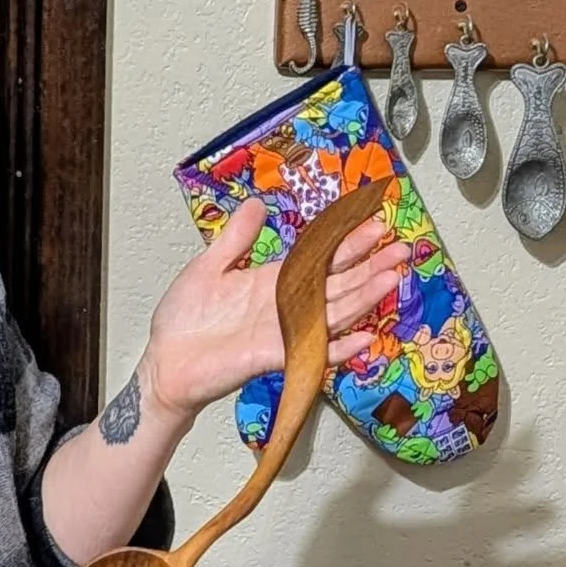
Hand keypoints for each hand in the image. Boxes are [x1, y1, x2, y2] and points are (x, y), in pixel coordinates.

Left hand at [140, 196, 410, 423]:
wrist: (165, 362)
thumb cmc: (183, 319)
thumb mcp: (209, 266)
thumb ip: (236, 238)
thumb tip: (257, 205)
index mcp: (273, 281)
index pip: (319, 259)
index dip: (347, 243)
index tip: (373, 225)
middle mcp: (286, 306)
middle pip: (337, 284)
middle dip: (370, 266)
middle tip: (400, 249)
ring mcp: (284, 332)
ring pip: (333, 312)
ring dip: (364, 298)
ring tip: (390, 279)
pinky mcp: (274, 356)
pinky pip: (313, 351)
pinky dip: (339, 347)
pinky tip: (363, 337)